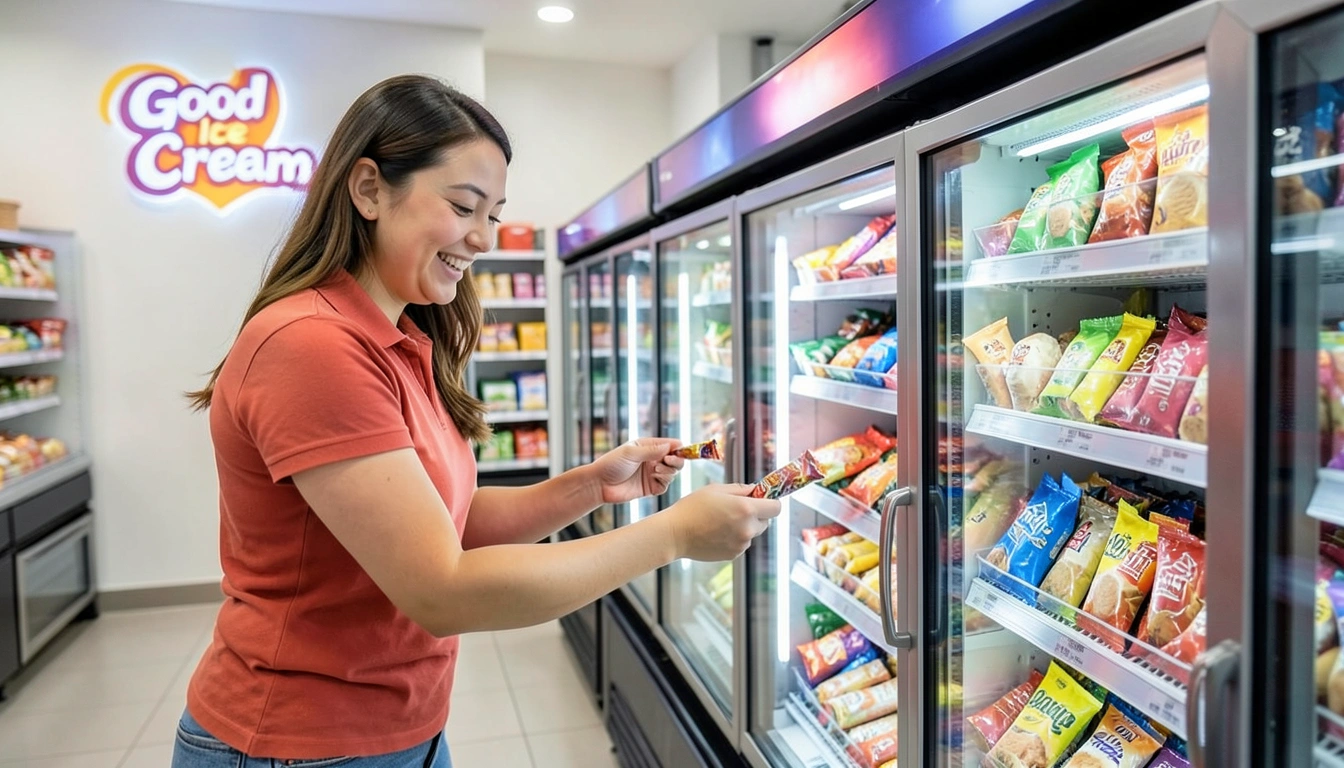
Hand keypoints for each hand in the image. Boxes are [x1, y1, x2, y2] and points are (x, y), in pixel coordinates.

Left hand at [590, 438, 684, 503]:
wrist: (599, 484)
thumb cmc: (611, 464)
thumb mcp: (631, 453)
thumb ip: (651, 450)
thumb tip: (670, 446)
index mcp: (649, 446)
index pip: (671, 445)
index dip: (678, 448)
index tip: (678, 452)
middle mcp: (653, 460)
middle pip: (676, 460)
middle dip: (676, 461)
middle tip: (668, 461)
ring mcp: (652, 474)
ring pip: (672, 473)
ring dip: (668, 471)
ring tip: (656, 470)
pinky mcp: (650, 488)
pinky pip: (665, 485)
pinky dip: (664, 482)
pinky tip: (654, 478)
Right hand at [662, 484, 781, 561]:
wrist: (675, 534)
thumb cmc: (692, 507)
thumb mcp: (716, 489)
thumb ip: (741, 489)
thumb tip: (756, 490)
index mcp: (746, 509)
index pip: (776, 508)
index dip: (770, 502)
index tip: (760, 500)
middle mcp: (748, 529)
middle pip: (766, 521)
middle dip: (756, 514)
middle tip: (735, 509)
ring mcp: (741, 544)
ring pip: (752, 533)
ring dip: (744, 527)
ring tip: (720, 522)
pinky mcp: (733, 555)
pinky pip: (741, 544)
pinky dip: (734, 538)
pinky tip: (716, 533)